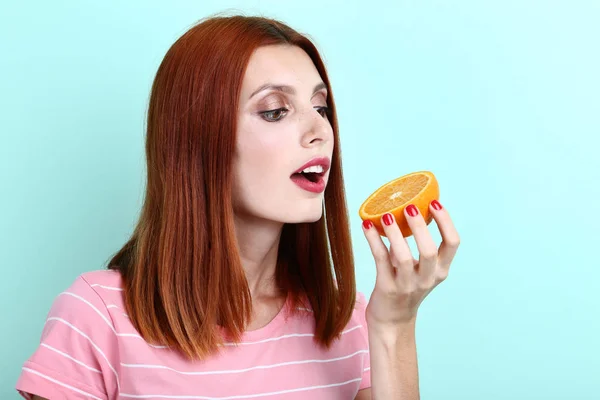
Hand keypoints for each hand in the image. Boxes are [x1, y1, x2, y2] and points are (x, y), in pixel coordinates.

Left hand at [362, 200, 459, 328]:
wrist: (392, 320)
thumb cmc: (406, 286)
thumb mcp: (419, 268)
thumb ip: (415, 245)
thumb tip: (404, 210)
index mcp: (440, 270)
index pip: (452, 243)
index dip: (445, 221)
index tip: (434, 203)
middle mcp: (427, 279)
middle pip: (428, 251)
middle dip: (419, 226)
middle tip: (409, 207)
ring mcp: (407, 285)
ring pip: (403, 257)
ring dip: (394, 233)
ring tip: (386, 215)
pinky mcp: (387, 288)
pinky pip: (380, 259)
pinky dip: (374, 240)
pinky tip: (367, 226)